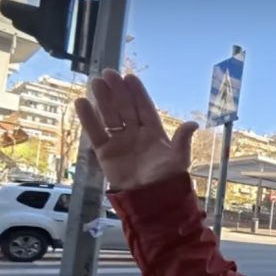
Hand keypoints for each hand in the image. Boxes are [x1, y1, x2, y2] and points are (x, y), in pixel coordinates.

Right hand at [75, 70, 198, 191]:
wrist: (149, 202)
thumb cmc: (167, 181)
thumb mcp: (178, 161)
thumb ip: (182, 141)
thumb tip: (193, 124)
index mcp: (154, 134)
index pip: (144, 108)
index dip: (137, 94)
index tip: (129, 77)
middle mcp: (135, 135)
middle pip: (125, 108)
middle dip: (117, 91)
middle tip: (109, 73)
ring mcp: (120, 143)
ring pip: (109, 116)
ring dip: (103, 99)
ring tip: (95, 82)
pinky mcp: (105, 153)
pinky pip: (95, 132)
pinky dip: (88, 118)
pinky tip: (81, 102)